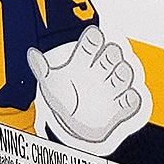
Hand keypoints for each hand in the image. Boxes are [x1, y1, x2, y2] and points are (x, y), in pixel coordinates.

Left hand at [28, 24, 141, 145]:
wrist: (75, 127)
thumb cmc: (65, 100)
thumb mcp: (50, 84)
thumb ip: (42, 69)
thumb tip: (31, 53)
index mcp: (85, 61)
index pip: (92, 42)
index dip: (93, 39)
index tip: (93, 37)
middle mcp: (100, 71)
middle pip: (112, 53)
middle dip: (112, 54)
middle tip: (108, 58)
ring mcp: (112, 88)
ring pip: (125, 73)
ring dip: (123, 74)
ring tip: (117, 77)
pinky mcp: (121, 107)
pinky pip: (132, 100)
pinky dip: (132, 99)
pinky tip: (126, 98)